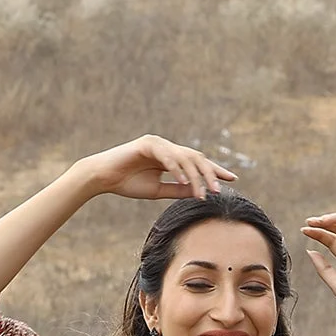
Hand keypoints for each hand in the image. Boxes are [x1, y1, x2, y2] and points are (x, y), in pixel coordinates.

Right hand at [85, 134, 236, 202]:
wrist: (103, 178)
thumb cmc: (127, 183)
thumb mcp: (158, 190)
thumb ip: (177, 189)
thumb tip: (198, 192)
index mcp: (171, 158)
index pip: (197, 163)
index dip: (214, 171)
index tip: (231, 180)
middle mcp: (167, 148)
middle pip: (196, 157)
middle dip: (210, 173)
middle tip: (220, 189)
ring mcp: (158, 143)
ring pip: (185, 157)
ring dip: (196, 175)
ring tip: (205, 191)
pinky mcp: (147, 144)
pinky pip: (168, 156)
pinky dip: (177, 168)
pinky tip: (186, 181)